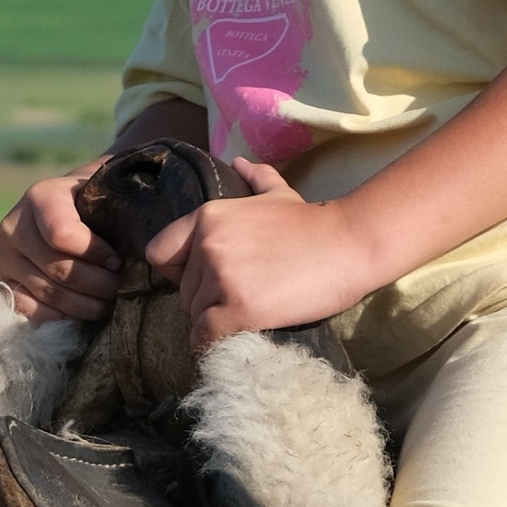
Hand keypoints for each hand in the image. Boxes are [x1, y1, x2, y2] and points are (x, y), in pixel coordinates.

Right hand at [0, 167, 127, 324]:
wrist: (66, 213)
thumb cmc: (95, 206)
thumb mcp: (106, 196)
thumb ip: (120, 205)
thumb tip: (147, 234)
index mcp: (40, 197)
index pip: (63, 234)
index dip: (96, 253)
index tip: (119, 260)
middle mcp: (13, 225)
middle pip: (59, 269)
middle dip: (98, 284)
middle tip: (121, 288)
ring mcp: (4, 257)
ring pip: (49, 293)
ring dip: (86, 304)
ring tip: (109, 302)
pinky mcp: (4, 282)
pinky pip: (30, 310)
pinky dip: (61, 316)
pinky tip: (83, 309)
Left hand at [143, 162, 375, 352]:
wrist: (348, 245)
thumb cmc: (313, 224)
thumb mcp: (278, 194)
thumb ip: (254, 178)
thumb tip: (238, 162)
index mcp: (207, 217)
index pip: (159, 253)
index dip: (178, 271)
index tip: (204, 279)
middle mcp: (207, 245)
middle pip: (183, 292)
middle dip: (206, 300)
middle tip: (240, 300)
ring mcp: (222, 278)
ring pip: (195, 316)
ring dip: (217, 322)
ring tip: (248, 315)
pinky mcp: (239, 309)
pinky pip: (206, 338)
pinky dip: (216, 344)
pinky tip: (237, 338)